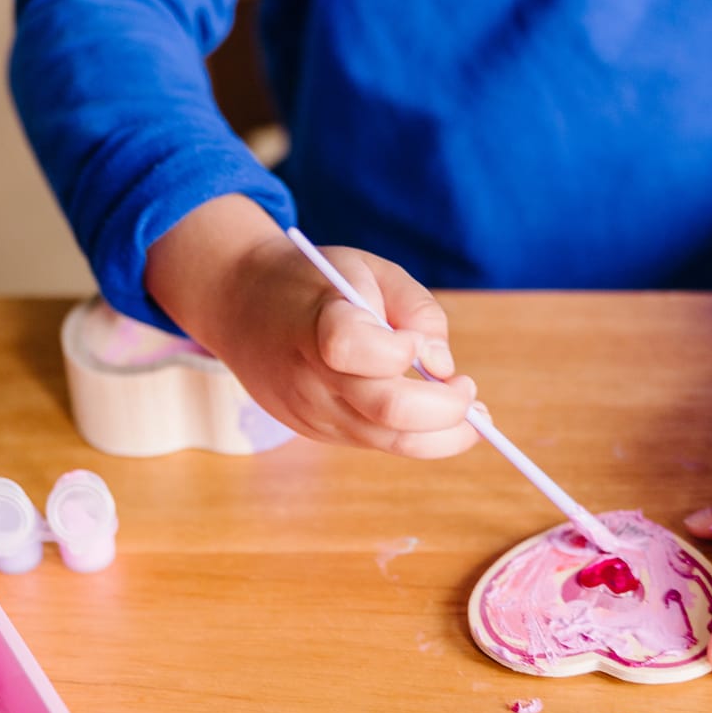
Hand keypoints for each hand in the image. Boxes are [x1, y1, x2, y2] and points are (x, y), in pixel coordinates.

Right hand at [145, 195, 479, 456]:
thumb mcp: (369, 270)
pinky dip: (416, 436)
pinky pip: (375, 442)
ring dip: (443, 435)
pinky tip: (436, 417)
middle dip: (445, 409)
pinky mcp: (315, 430)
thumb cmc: (315, 281)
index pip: (351, 346)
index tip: (416, 343)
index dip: (398, 350)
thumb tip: (443, 366)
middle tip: (469, 391)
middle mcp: (310, 375)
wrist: (239, 305)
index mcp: (316, 321)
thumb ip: (416, 309)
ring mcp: (310, 410)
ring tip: (472, 415)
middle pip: (385, 410)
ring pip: (387, 441)